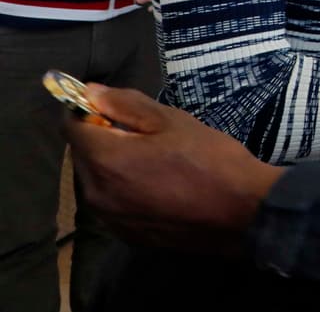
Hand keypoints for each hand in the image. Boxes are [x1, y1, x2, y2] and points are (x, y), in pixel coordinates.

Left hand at [64, 85, 282, 254]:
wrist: (242, 211)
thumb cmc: (209, 158)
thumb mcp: (172, 121)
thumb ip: (126, 104)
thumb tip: (91, 92)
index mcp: (106, 159)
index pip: (71, 125)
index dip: (84, 108)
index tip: (108, 103)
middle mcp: (96, 193)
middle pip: (82, 154)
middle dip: (101, 136)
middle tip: (141, 130)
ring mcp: (110, 219)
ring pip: (96, 180)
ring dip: (112, 164)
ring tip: (152, 159)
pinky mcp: (126, 235)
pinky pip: (111, 203)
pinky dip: (123, 189)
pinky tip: (157, 186)